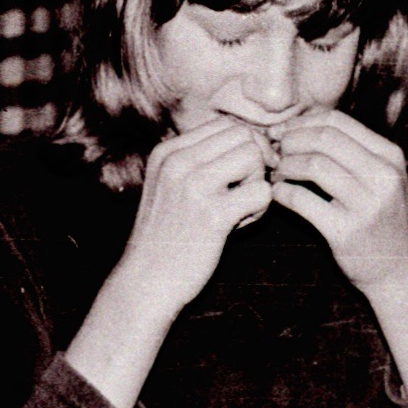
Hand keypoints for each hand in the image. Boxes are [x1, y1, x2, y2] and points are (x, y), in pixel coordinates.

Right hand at [113, 116, 274, 316]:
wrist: (145, 282)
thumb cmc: (166, 236)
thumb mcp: (170, 187)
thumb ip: (199, 161)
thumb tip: (250, 142)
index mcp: (167, 152)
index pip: (225, 125)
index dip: (242, 148)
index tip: (237, 177)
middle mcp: (177, 162)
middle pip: (244, 136)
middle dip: (253, 164)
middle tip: (241, 194)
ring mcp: (193, 187)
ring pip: (255, 158)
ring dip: (257, 185)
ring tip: (239, 210)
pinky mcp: (212, 215)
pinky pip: (262, 193)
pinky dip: (260, 210)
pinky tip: (239, 226)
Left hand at [267, 110, 407, 295]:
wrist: (400, 270)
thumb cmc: (382, 219)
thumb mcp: (381, 178)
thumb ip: (351, 152)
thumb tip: (301, 127)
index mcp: (389, 156)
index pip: (337, 121)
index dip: (303, 123)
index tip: (284, 133)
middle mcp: (382, 176)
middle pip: (324, 138)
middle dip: (291, 141)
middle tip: (277, 152)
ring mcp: (366, 205)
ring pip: (313, 164)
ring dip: (286, 165)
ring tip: (278, 173)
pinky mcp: (345, 232)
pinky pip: (302, 200)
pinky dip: (282, 192)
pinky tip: (278, 194)